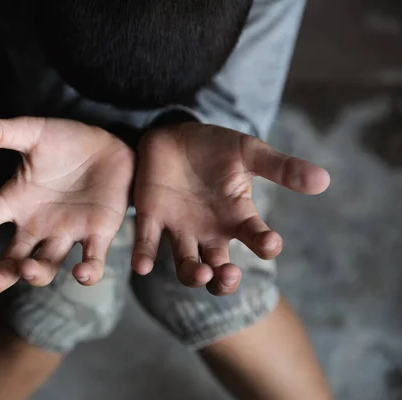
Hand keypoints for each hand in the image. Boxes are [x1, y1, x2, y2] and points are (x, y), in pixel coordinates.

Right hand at [0, 117, 134, 293]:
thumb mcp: (33, 133)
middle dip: (1, 274)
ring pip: (47, 265)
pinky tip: (81, 273)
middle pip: (13, 260)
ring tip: (29, 269)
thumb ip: (2, 133)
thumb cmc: (66, 142)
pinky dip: (87, 272)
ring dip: (37, 273)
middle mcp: (38, 226)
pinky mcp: (97, 235)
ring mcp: (66, 233)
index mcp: (17, 203)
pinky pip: (92, 260)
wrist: (108, 147)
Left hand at [132, 123, 329, 295]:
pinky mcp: (152, 218)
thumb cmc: (217, 147)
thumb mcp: (250, 152)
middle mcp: (209, 232)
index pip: (256, 239)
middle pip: (218, 270)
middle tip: (228, 274)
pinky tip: (142, 267)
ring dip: (193, 274)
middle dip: (224, 280)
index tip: (270, 242)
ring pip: (186, 266)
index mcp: (237, 218)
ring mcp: (180, 228)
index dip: (264, 244)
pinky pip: (147, 244)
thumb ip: (281, 167)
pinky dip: (144, 257)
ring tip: (200, 271)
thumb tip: (323, 179)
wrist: (176, 134)